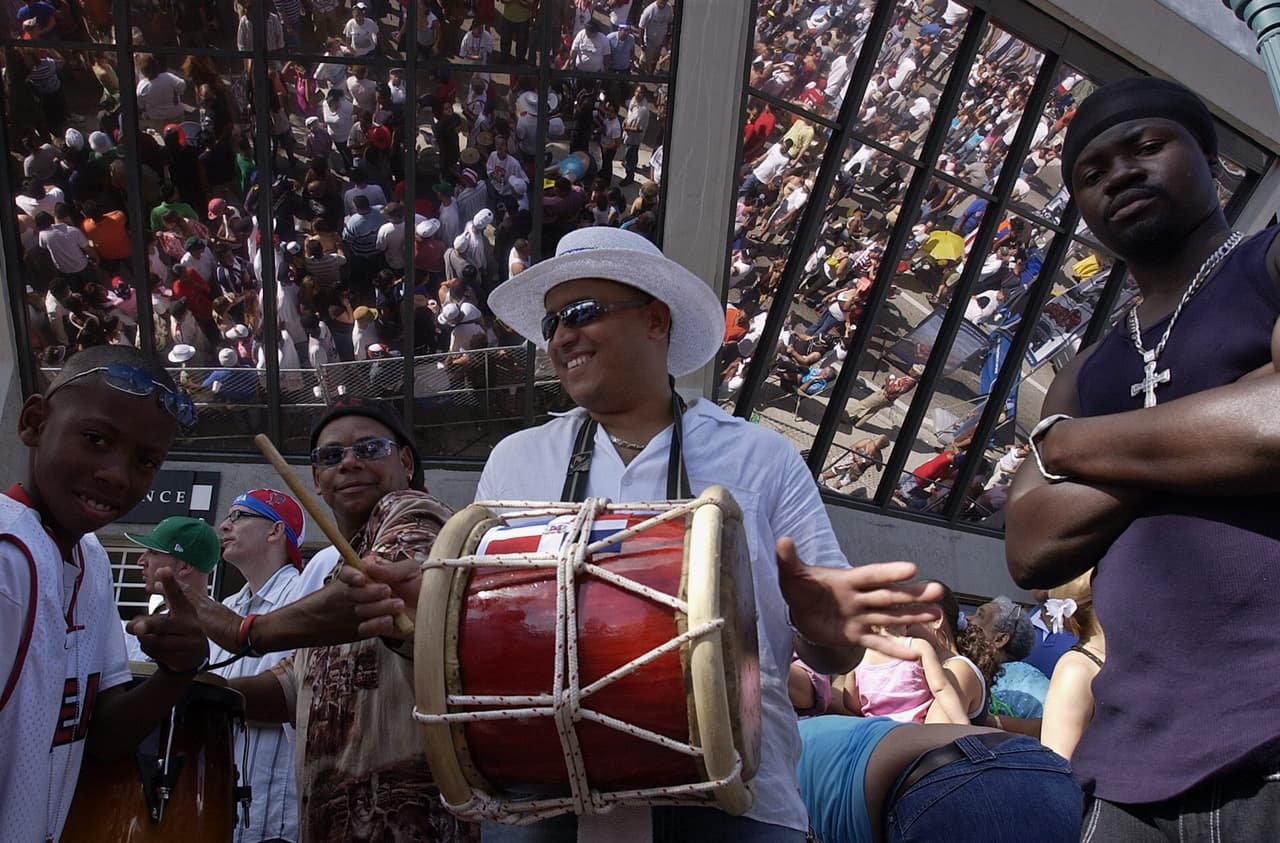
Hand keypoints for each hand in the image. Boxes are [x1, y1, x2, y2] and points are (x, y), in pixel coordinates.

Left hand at [127, 569, 208, 672]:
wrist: (195, 656)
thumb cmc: (180, 631)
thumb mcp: (173, 617)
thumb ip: (151, 616)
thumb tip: (132, 626)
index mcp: (187, 610)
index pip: (177, 594)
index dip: (169, 582)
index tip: (163, 571)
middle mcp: (191, 625)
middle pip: (164, 625)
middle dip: (149, 625)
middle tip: (136, 627)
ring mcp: (189, 643)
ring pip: (155, 642)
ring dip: (145, 641)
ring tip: (150, 638)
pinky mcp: (184, 658)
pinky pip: (157, 655)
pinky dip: (151, 652)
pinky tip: (158, 650)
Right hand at [343, 554, 422, 638]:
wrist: (444, 608)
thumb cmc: (430, 585)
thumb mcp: (414, 570)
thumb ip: (392, 569)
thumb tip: (368, 565)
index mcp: (376, 575)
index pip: (351, 573)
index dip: (351, 575)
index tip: (361, 578)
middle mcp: (371, 592)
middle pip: (352, 592)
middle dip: (368, 592)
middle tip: (387, 590)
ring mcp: (375, 610)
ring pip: (360, 610)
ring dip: (378, 607)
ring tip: (399, 605)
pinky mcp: (381, 628)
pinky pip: (366, 628)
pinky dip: (374, 624)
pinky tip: (389, 620)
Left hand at [777, 537, 942, 661]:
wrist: (798, 610)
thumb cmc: (799, 587)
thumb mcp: (791, 574)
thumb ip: (789, 559)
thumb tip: (782, 541)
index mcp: (847, 580)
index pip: (870, 575)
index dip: (888, 573)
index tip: (912, 568)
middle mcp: (859, 598)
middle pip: (888, 596)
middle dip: (911, 595)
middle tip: (938, 591)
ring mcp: (860, 617)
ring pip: (889, 617)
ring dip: (912, 616)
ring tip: (936, 614)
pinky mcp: (856, 635)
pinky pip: (877, 642)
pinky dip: (894, 650)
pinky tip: (915, 655)